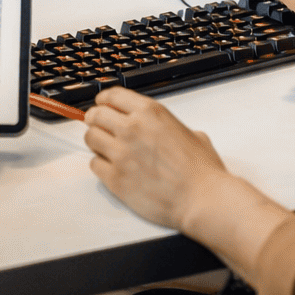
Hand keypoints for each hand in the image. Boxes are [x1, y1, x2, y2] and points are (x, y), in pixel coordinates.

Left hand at [85, 87, 290, 281]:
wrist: (203, 199)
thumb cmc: (202, 172)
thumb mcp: (191, 133)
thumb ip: (168, 127)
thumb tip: (161, 131)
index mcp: (150, 113)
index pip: (112, 95)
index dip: (104, 100)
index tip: (102, 104)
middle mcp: (132, 129)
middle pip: (96, 115)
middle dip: (95, 119)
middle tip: (99, 126)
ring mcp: (121, 154)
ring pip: (90, 138)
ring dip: (96, 142)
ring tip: (106, 148)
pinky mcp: (116, 178)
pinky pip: (94, 164)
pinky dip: (100, 164)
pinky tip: (111, 167)